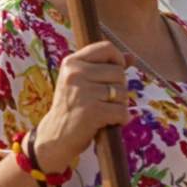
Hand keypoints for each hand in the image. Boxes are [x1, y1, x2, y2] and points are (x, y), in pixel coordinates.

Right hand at [33, 34, 135, 175]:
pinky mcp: (92, 111)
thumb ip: (105, 67)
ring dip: (120, 105)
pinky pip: (121, 111)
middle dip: (119, 88)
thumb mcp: (81, 82)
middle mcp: (75, 74)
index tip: (115, 74)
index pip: (106, 48)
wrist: (54, 138)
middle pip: (118, 72)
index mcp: (71, 63)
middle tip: (105, 101)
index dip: (118, 59)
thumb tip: (132, 57)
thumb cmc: (71, 109)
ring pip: (122, 92)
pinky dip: (121, 119)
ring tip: (104, 112)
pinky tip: (109, 123)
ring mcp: (83, 92)